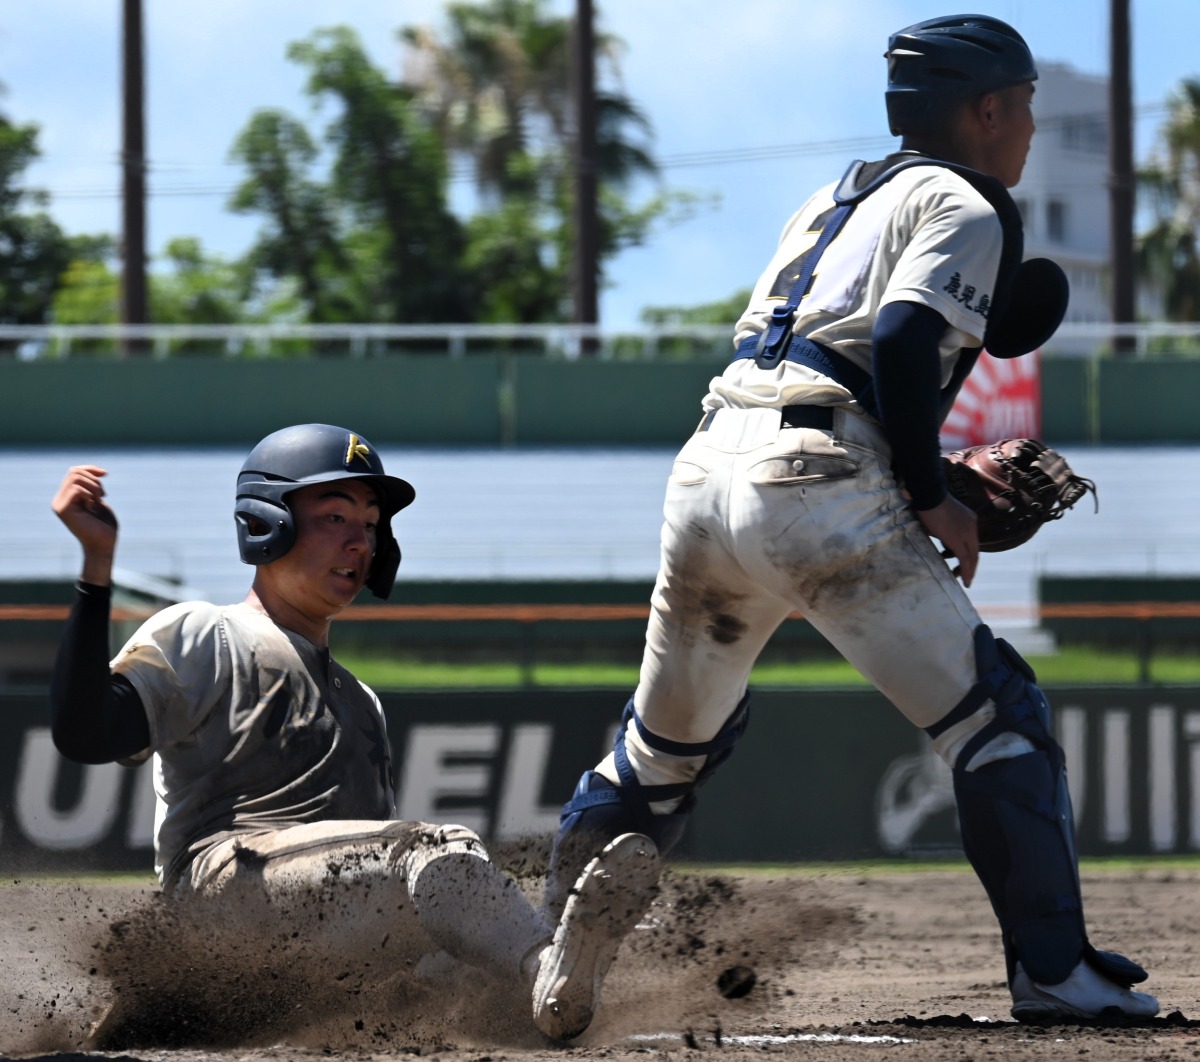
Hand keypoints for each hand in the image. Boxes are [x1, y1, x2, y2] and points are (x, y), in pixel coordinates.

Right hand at [51, 465, 117, 584]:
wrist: (104, 544)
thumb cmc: (104, 525)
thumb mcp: (98, 500)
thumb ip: (91, 485)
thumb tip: (93, 470)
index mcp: (66, 496)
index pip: (74, 471)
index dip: (90, 469)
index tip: (106, 474)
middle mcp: (59, 499)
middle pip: (74, 472)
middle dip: (94, 480)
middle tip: (103, 495)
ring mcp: (59, 505)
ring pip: (75, 478)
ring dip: (94, 487)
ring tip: (99, 500)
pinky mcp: (63, 510)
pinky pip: (76, 490)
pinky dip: (89, 494)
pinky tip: (92, 506)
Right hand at [915, 493, 978, 587]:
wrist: (928, 494)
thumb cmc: (929, 502)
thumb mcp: (941, 517)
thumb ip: (944, 528)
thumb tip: (939, 536)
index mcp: (970, 520)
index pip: (973, 542)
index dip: (970, 555)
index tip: (964, 564)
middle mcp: (972, 526)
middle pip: (975, 551)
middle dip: (971, 566)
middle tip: (966, 577)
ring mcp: (966, 532)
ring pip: (972, 556)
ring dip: (968, 570)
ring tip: (963, 579)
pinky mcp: (958, 539)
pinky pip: (965, 559)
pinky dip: (966, 571)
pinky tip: (964, 580)